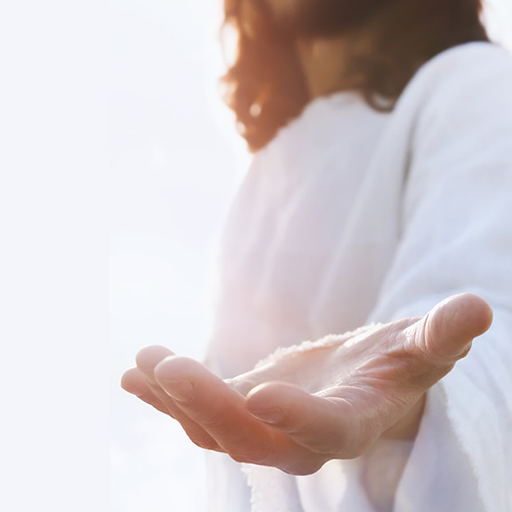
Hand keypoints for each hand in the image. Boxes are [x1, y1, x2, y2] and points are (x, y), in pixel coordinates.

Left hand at [121, 293, 491, 474]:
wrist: (363, 377)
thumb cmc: (398, 363)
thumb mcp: (422, 344)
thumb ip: (443, 332)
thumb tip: (478, 307)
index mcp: (355, 422)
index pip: (329, 432)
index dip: (300, 419)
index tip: (263, 392)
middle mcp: (306, 436)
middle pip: (254, 437)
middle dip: (211, 405)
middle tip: (167, 366)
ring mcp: (269, 426)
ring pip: (217, 427)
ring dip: (176, 398)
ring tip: (142, 364)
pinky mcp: (244, 409)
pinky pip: (200, 410)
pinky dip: (167, 395)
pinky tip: (136, 371)